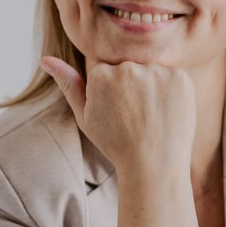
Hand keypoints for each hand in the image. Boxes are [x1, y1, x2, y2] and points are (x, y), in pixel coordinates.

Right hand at [40, 55, 195, 175]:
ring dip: (152, 88)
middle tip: (136, 118)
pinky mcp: (180, 77)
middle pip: (129, 68)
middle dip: (131, 88)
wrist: (154, 166)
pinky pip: (172, 76)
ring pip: (151, 71)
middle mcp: (128, 68)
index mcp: (101, 75)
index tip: (118, 115)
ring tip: (152, 117)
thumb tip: (45, 59)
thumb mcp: (85, 117)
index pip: (106, 72)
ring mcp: (156, 72)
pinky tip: (166, 113)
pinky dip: (172, 91)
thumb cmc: (116, 144)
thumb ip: (68, 84)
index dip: (112, 95)